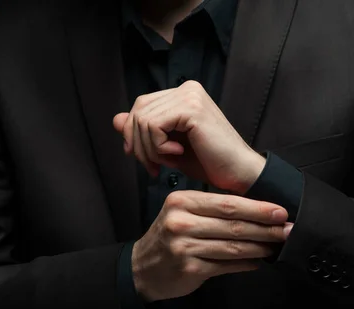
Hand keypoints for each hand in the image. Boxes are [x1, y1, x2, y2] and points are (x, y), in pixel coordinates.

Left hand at [113, 80, 265, 194]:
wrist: (238, 174)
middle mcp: (187, 89)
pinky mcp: (192, 109)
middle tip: (153, 167)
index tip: (144, 160)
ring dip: (149, 149)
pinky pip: (153, 126)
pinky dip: (158, 147)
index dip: (133, 134)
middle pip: (138, 111)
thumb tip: (116, 119)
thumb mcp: (167, 147)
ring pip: (142, 120)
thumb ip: (143, 132)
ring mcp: (190, 96)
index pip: (141, 106)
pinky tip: (176, 154)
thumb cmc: (208, 162)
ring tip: (169, 161)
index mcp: (183, 94)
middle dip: (138, 144)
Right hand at [131, 190, 292, 301]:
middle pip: (233, 224)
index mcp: (182, 202)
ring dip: (260, 247)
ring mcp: (184, 247)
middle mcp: (181, 222)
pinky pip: (226, 265)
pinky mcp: (190, 268)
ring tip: (277, 245)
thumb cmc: (167, 237)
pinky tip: (258, 262)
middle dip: (265, 227)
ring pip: (232, 246)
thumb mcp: (181, 213)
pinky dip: (246, 264)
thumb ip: (211, 209)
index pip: (227, 203)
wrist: (142, 267)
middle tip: (288, 229)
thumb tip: (254, 210)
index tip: (280, 211)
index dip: (257, 208)